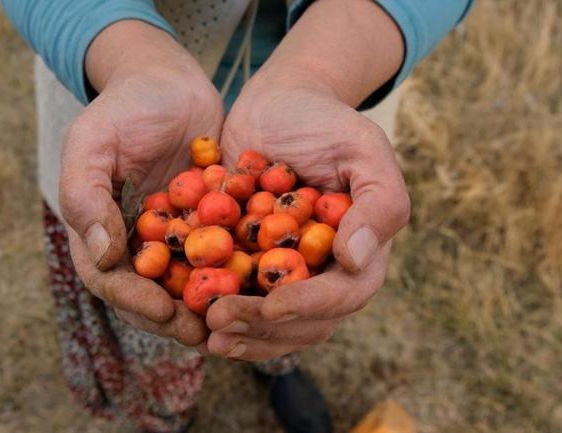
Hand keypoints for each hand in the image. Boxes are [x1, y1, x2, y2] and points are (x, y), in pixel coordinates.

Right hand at [59, 21, 222, 345]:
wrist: (169, 80)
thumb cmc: (124, 106)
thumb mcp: (93, 141)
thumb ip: (84, 194)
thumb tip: (101, 255)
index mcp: (98, 231)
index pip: (110, 280)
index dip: (134, 301)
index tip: (163, 310)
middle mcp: (135, 243)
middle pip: (150, 295)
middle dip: (176, 318)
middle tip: (206, 332)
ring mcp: (173, 238)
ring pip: (188, 284)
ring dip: (209, 307)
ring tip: (235, 321)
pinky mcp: (208, 227)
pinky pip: (221, 257)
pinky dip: (237, 275)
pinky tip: (261, 286)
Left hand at [204, 65, 409, 361]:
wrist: (277, 105)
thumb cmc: (325, 123)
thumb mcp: (361, 148)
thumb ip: (378, 201)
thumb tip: (355, 260)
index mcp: (359, 252)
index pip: (343, 295)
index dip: (309, 306)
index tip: (272, 306)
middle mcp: (323, 272)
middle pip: (303, 324)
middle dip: (262, 329)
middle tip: (220, 320)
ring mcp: (284, 273)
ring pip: (268, 325)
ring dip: (238, 334)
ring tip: (203, 328)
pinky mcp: (247, 265)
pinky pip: (233, 299)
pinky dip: (210, 310)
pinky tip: (183, 311)